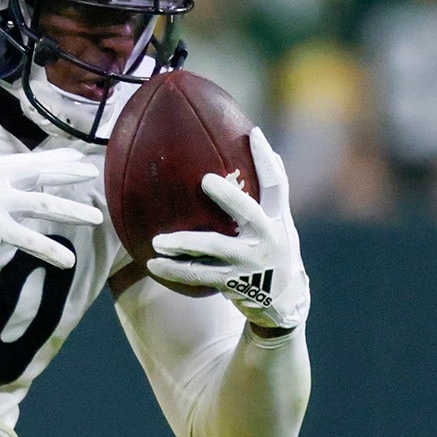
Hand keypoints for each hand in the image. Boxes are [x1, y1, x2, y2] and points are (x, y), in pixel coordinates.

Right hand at [0, 149, 102, 274]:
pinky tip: (68, 261)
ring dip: (71, 211)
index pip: (30, 160)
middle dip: (68, 174)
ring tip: (96, 218)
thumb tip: (32, 181)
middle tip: (93, 173)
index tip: (78, 157)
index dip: (56, 159)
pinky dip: (49, 250)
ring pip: (42, 204)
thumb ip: (1, 182)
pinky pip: (27, 239)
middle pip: (40, 174)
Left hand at [147, 128, 310, 329]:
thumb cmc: (275, 252)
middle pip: (248, 212)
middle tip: (205, 180)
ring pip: (214, 247)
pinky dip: (174, 270)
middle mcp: (268, 239)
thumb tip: (265, 148)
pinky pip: (198, 275)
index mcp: (279, 220)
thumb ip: (270, 197)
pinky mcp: (234, 283)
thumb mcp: (280, 226)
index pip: (276, 185)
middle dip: (228, 196)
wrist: (283, 303)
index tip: (253, 133)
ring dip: (183, 243)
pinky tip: (152, 264)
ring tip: (158, 241)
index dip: (267, 159)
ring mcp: (250, 263)